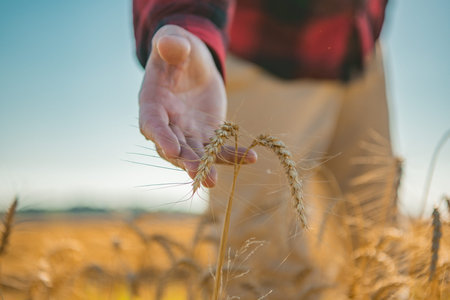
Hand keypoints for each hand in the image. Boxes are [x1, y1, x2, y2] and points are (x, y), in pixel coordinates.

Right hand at [139, 25, 256, 187]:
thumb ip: (171, 43)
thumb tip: (171, 44)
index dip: (161, 137)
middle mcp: (168, 122)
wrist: (193, 63)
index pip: (154, 123)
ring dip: (207, 166)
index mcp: (152, 101)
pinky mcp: (208, 133)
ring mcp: (188, 131)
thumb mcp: (174, 41)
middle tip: (202, 177)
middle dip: (188, 162)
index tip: (173, 150)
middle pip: (175, 147)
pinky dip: (233, 154)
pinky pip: (219, 147)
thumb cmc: (178, 50)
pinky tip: (250, 158)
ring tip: (217, 181)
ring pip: (196, 153)